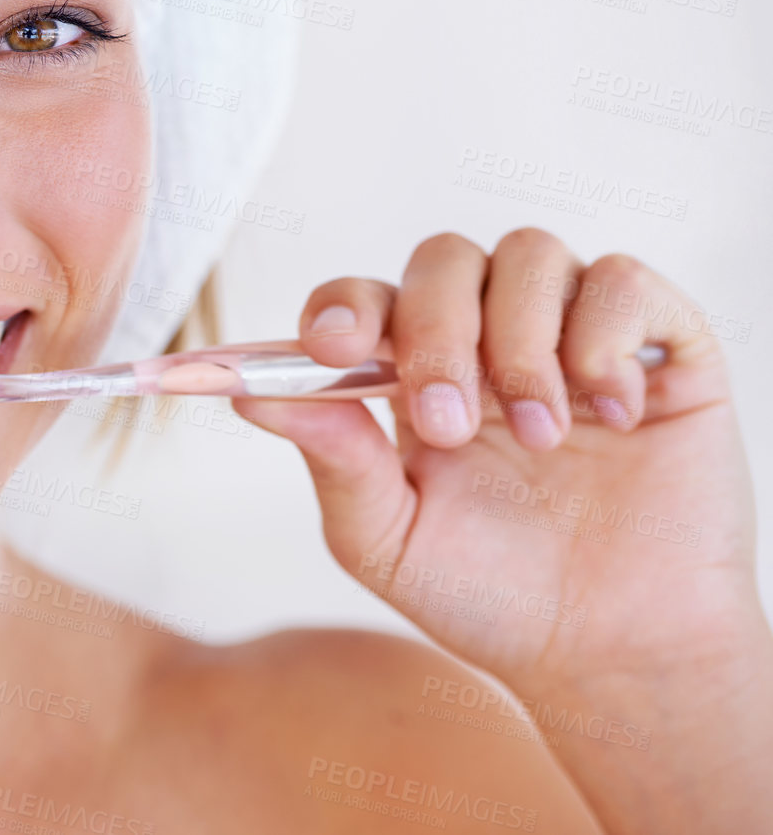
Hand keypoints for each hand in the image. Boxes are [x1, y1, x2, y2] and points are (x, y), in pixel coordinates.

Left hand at [233, 229, 767, 697]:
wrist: (615, 657)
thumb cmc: (493, 597)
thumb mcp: (389, 539)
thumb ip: (332, 460)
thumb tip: (252, 395)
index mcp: (413, 375)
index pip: (368, 299)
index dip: (344, 306)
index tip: (332, 345)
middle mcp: (489, 338)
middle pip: (444, 259)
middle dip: (436, 332)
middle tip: (450, 425)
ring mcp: (571, 335)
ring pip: (530, 253)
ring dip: (521, 344)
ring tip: (540, 440)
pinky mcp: (657, 347)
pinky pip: (623, 280)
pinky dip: (605, 337)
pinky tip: (614, 416)